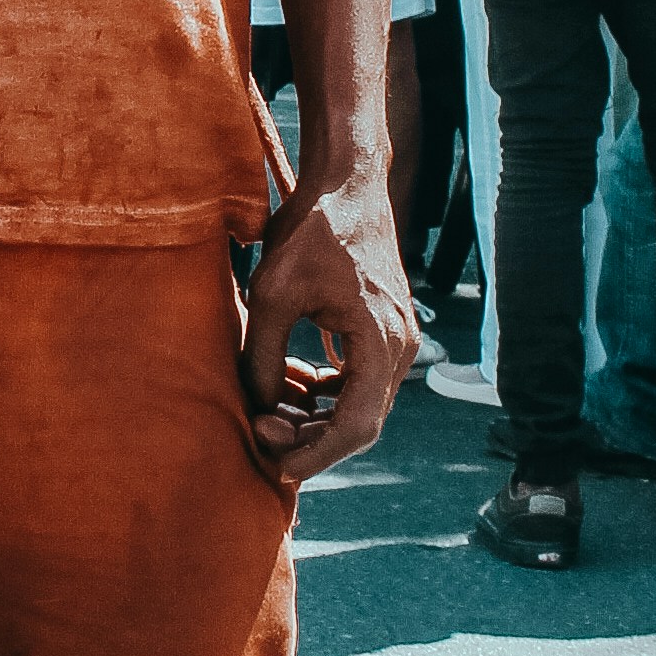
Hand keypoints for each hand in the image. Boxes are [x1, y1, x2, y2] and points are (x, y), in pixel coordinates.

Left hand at [236, 165, 415, 488]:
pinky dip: (320, 390)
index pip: (355, 426)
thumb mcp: (271, 293)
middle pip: (357, 423)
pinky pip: (353, 381)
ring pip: (354, 404)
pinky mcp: (381, 332)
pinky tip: (283, 380)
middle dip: (306, 435)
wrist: (347, 186)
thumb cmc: (311, 230)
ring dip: (310, 414)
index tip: (278, 469)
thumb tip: (255, 408)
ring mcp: (395, 341)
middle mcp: (399, 348)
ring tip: (264, 404)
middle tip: (257, 429)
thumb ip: (260, 356)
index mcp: (380, 341)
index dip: (315, 455)